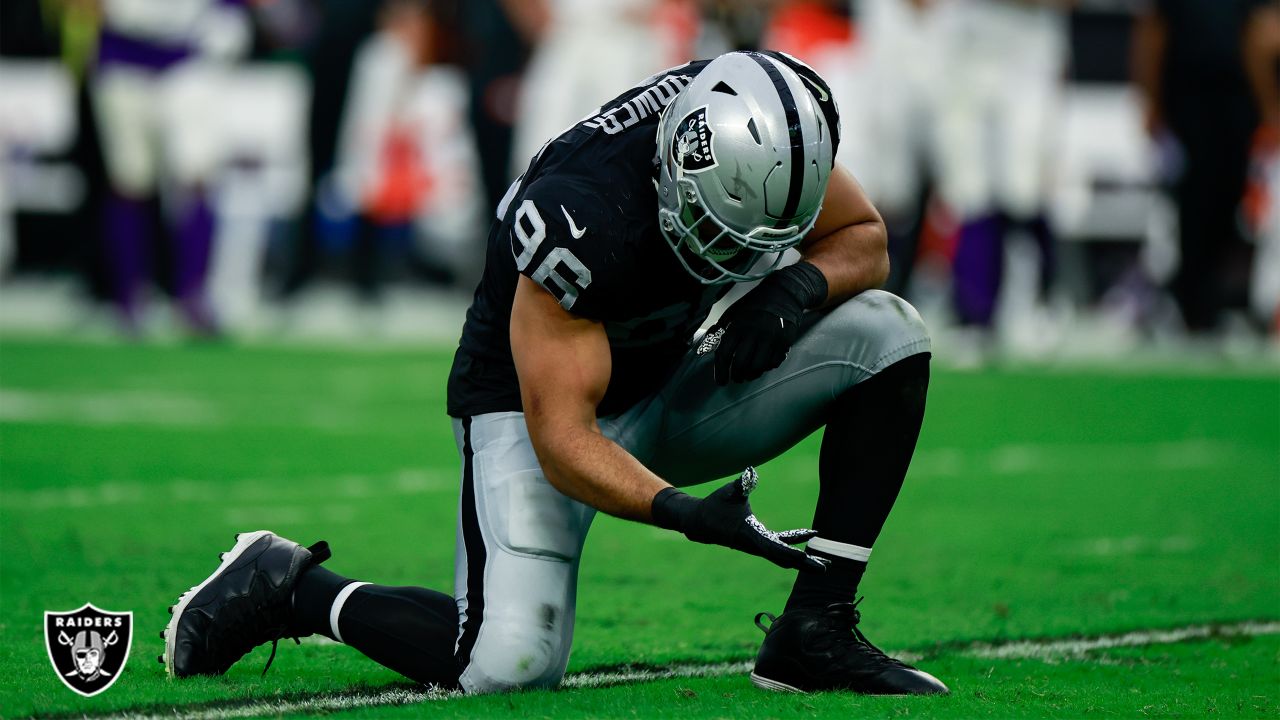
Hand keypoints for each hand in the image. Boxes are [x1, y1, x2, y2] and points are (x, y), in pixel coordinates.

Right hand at [651, 468, 827, 572]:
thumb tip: (750, 472)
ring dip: (803, 561)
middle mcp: (756, 545)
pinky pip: (780, 549)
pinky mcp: (759, 543)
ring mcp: (758, 546)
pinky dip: (794, 550)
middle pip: (784, 558)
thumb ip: (741, 484)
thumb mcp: (728, 493)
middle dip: (804, 563)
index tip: (807, 557)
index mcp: (750, 535)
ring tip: (824, 564)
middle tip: (825, 568)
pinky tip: (807, 548)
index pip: (774, 547)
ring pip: (784, 557)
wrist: (700, 522)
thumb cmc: (715, 505)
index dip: (792, 551)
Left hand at [708, 262, 826, 384]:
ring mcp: (770, 337)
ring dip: (751, 375)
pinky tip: (763, 364)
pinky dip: (767, 368)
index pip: (724, 353)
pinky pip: (773, 363)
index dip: (721, 371)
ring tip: (749, 374)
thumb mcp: (733, 313)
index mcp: (737, 325)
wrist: (783, 294)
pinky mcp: (784, 341)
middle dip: (737, 376)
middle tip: (736, 378)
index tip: (721, 382)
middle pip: (741, 363)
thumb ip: (720, 330)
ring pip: (758, 367)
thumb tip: (704, 348)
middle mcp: (753, 332)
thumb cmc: (754, 305)